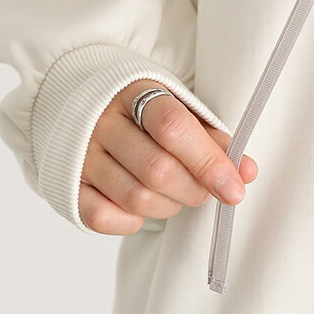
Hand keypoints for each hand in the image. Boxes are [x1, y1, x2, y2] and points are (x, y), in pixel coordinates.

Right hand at [78, 79, 257, 233]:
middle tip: (207, 190)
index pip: (174, 128)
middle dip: (194, 189)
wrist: (79, 102)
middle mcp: (102, 123)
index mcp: (135, 93)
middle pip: (157, 170)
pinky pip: (102, 217)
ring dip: (169, 206)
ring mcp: (80, 155)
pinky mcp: (67, 185)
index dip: (208, 161)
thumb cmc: (142, 111)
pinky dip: (131, 221)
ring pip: (135, 198)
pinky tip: (142, 206)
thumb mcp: (178, 108)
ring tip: (176, 194)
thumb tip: (246, 172)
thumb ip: (212, 138)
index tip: (234, 187)